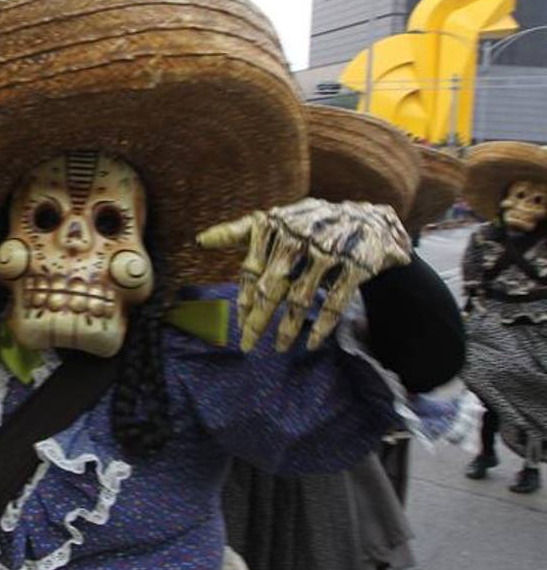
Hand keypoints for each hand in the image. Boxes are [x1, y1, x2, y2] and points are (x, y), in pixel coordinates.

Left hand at [197, 198, 410, 352]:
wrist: (370, 220)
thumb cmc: (310, 225)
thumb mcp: (276, 221)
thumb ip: (239, 231)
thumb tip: (198, 241)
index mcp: (275, 226)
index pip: (251, 270)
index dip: (243, 300)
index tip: (239, 325)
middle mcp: (299, 237)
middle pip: (271, 287)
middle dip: (258, 320)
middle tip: (247, 346)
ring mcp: (328, 251)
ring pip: (300, 298)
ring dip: (288, 328)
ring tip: (279, 348)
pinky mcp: (355, 265)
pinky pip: (333, 302)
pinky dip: (321, 326)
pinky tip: (311, 344)